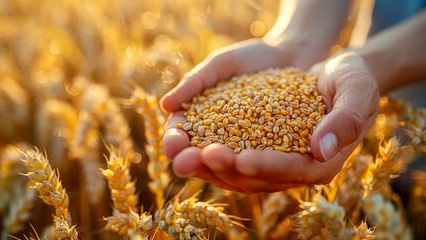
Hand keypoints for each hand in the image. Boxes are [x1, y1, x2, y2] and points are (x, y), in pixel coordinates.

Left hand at [161, 41, 378, 192]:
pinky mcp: (253, 145)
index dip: (265, 167)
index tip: (240, 159)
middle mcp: (291, 168)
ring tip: (173, 149)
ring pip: (232, 170)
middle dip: (219, 168)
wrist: (330, 73)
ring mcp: (269, 160)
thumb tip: (321, 149)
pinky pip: (225, 152)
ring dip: (200, 162)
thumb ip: (346, 119)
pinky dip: (201, 145)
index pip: (290, 171)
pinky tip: (180, 136)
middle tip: (189, 158)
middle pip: (252, 177)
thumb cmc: (350, 80)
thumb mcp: (357, 91)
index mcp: (320, 163)